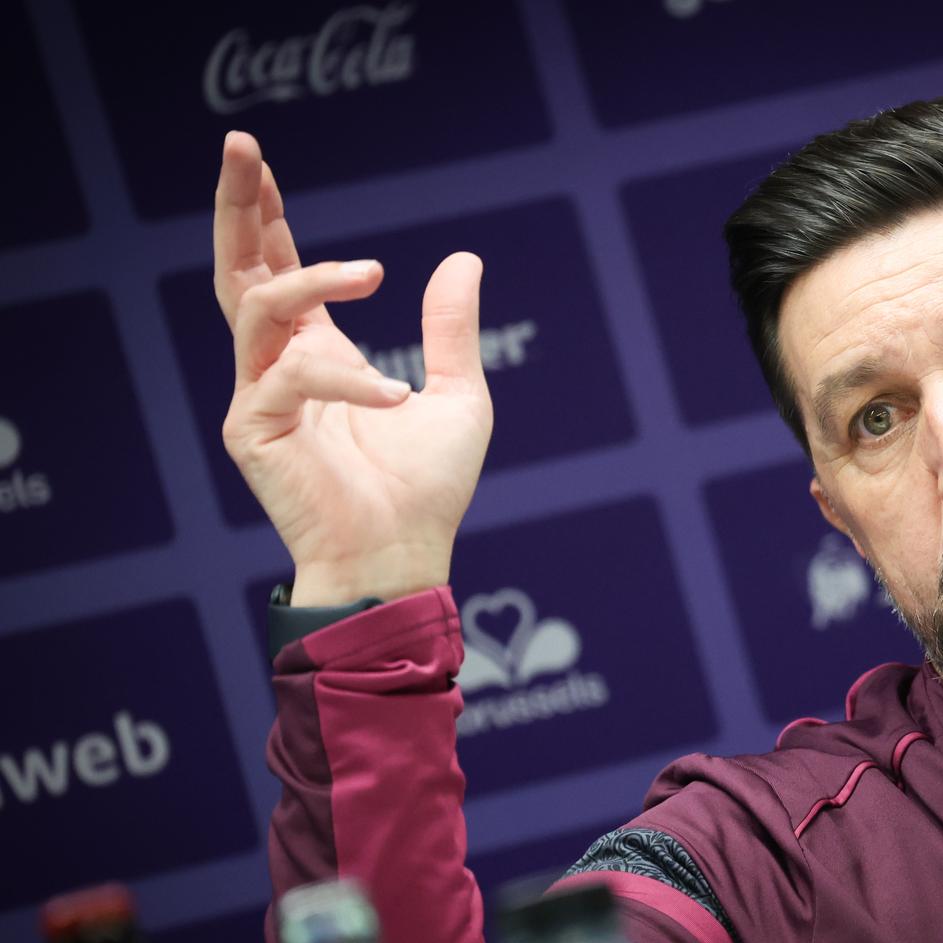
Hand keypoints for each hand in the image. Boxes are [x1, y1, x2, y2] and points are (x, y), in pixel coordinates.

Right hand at [214, 131, 492, 605]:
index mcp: (318, 354)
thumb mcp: (457, 396)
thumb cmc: (426, 489)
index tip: (258, 158)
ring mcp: (260, 396)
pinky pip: (293, 375)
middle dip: (239, 204)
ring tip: (373, 273)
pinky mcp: (253, 430)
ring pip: (259, 305)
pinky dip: (352, 378)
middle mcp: (279, 367)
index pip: (279, 267)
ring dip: (314, 278)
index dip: (268, 214)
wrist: (404, 556)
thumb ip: (450, 328)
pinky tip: (397, 398)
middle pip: (239, 267)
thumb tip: (463, 258)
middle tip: (241, 145)